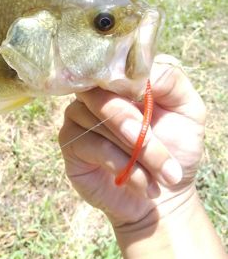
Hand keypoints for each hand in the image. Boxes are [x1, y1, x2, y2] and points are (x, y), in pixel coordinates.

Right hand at [58, 55, 205, 227]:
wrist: (166, 195)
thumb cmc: (177, 147)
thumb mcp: (188, 109)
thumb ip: (171, 80)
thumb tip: (142, 70)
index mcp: (122, 76)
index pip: (117, 63)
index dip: (132, 82)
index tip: (152, 105)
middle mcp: (96, 90)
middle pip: (105, 94)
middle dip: (139, 129)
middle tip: (167, 161)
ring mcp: (79, 114)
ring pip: (101, 123)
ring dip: (138, 154)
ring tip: (165, 177)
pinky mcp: (69, 141)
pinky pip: (92, 145)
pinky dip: (123, 166)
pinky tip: (143, 184)